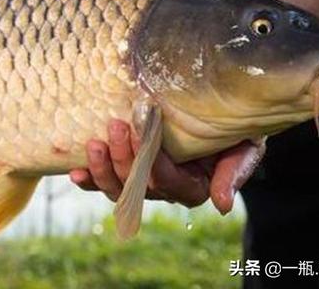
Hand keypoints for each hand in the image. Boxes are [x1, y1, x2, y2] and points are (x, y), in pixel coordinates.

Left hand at [70, 119, 262, 213]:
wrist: (220, 114)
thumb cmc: (233, 129)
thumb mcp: (244, 145)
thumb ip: (234, 172)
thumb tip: (221, 205)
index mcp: (192, 187)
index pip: (167, 180)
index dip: (151, 157)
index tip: (141, 125)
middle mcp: (164, 189)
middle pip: (138, 185)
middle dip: (123, 156)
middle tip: (115, 125)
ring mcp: (142, 183)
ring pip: (117, 188)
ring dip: (102, 169)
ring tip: (93, 144)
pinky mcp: (125, 173)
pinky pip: (103, 183)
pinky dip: (89, 179)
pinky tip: (75, 173)